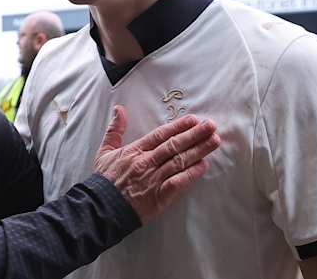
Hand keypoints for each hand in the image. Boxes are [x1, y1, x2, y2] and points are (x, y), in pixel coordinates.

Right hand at [94, 105, 219, 222]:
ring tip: (214, 141)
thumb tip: (120, 109)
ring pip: (180, 161)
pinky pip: (178, 182)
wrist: (102, 207)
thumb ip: (115, 130)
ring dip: (198, 151)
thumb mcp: (105, 151)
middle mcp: (147, 162)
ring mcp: (154, 178)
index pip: (161, 135)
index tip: (193, 119)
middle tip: (211, 126)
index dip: (178, 126)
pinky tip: (203, 166)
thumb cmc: (105, 180)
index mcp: (135, 150)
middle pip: (174, 145)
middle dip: (195, 135)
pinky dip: (191, 174)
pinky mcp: (159, 196)